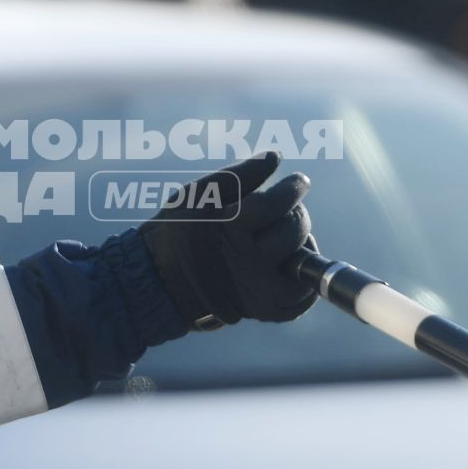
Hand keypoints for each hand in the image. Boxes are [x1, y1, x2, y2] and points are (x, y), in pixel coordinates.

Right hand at [139, 152, 318, 328]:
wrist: (162, 284)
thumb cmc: (178, 233)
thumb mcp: (197, 195)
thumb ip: (239, 175)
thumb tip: (274, 157)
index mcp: (231, 230)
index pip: (279, 203)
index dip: (293, 188)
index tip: (299, 181)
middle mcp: (249, 264)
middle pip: (295, 230)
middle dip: (294, 214)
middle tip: (285, 211)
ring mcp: (261, 292)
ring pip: (305, 259)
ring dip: (299, 243)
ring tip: (278, 238)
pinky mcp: (268, 311)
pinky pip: (304, 292)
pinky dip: (300, 273)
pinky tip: (283, 261)